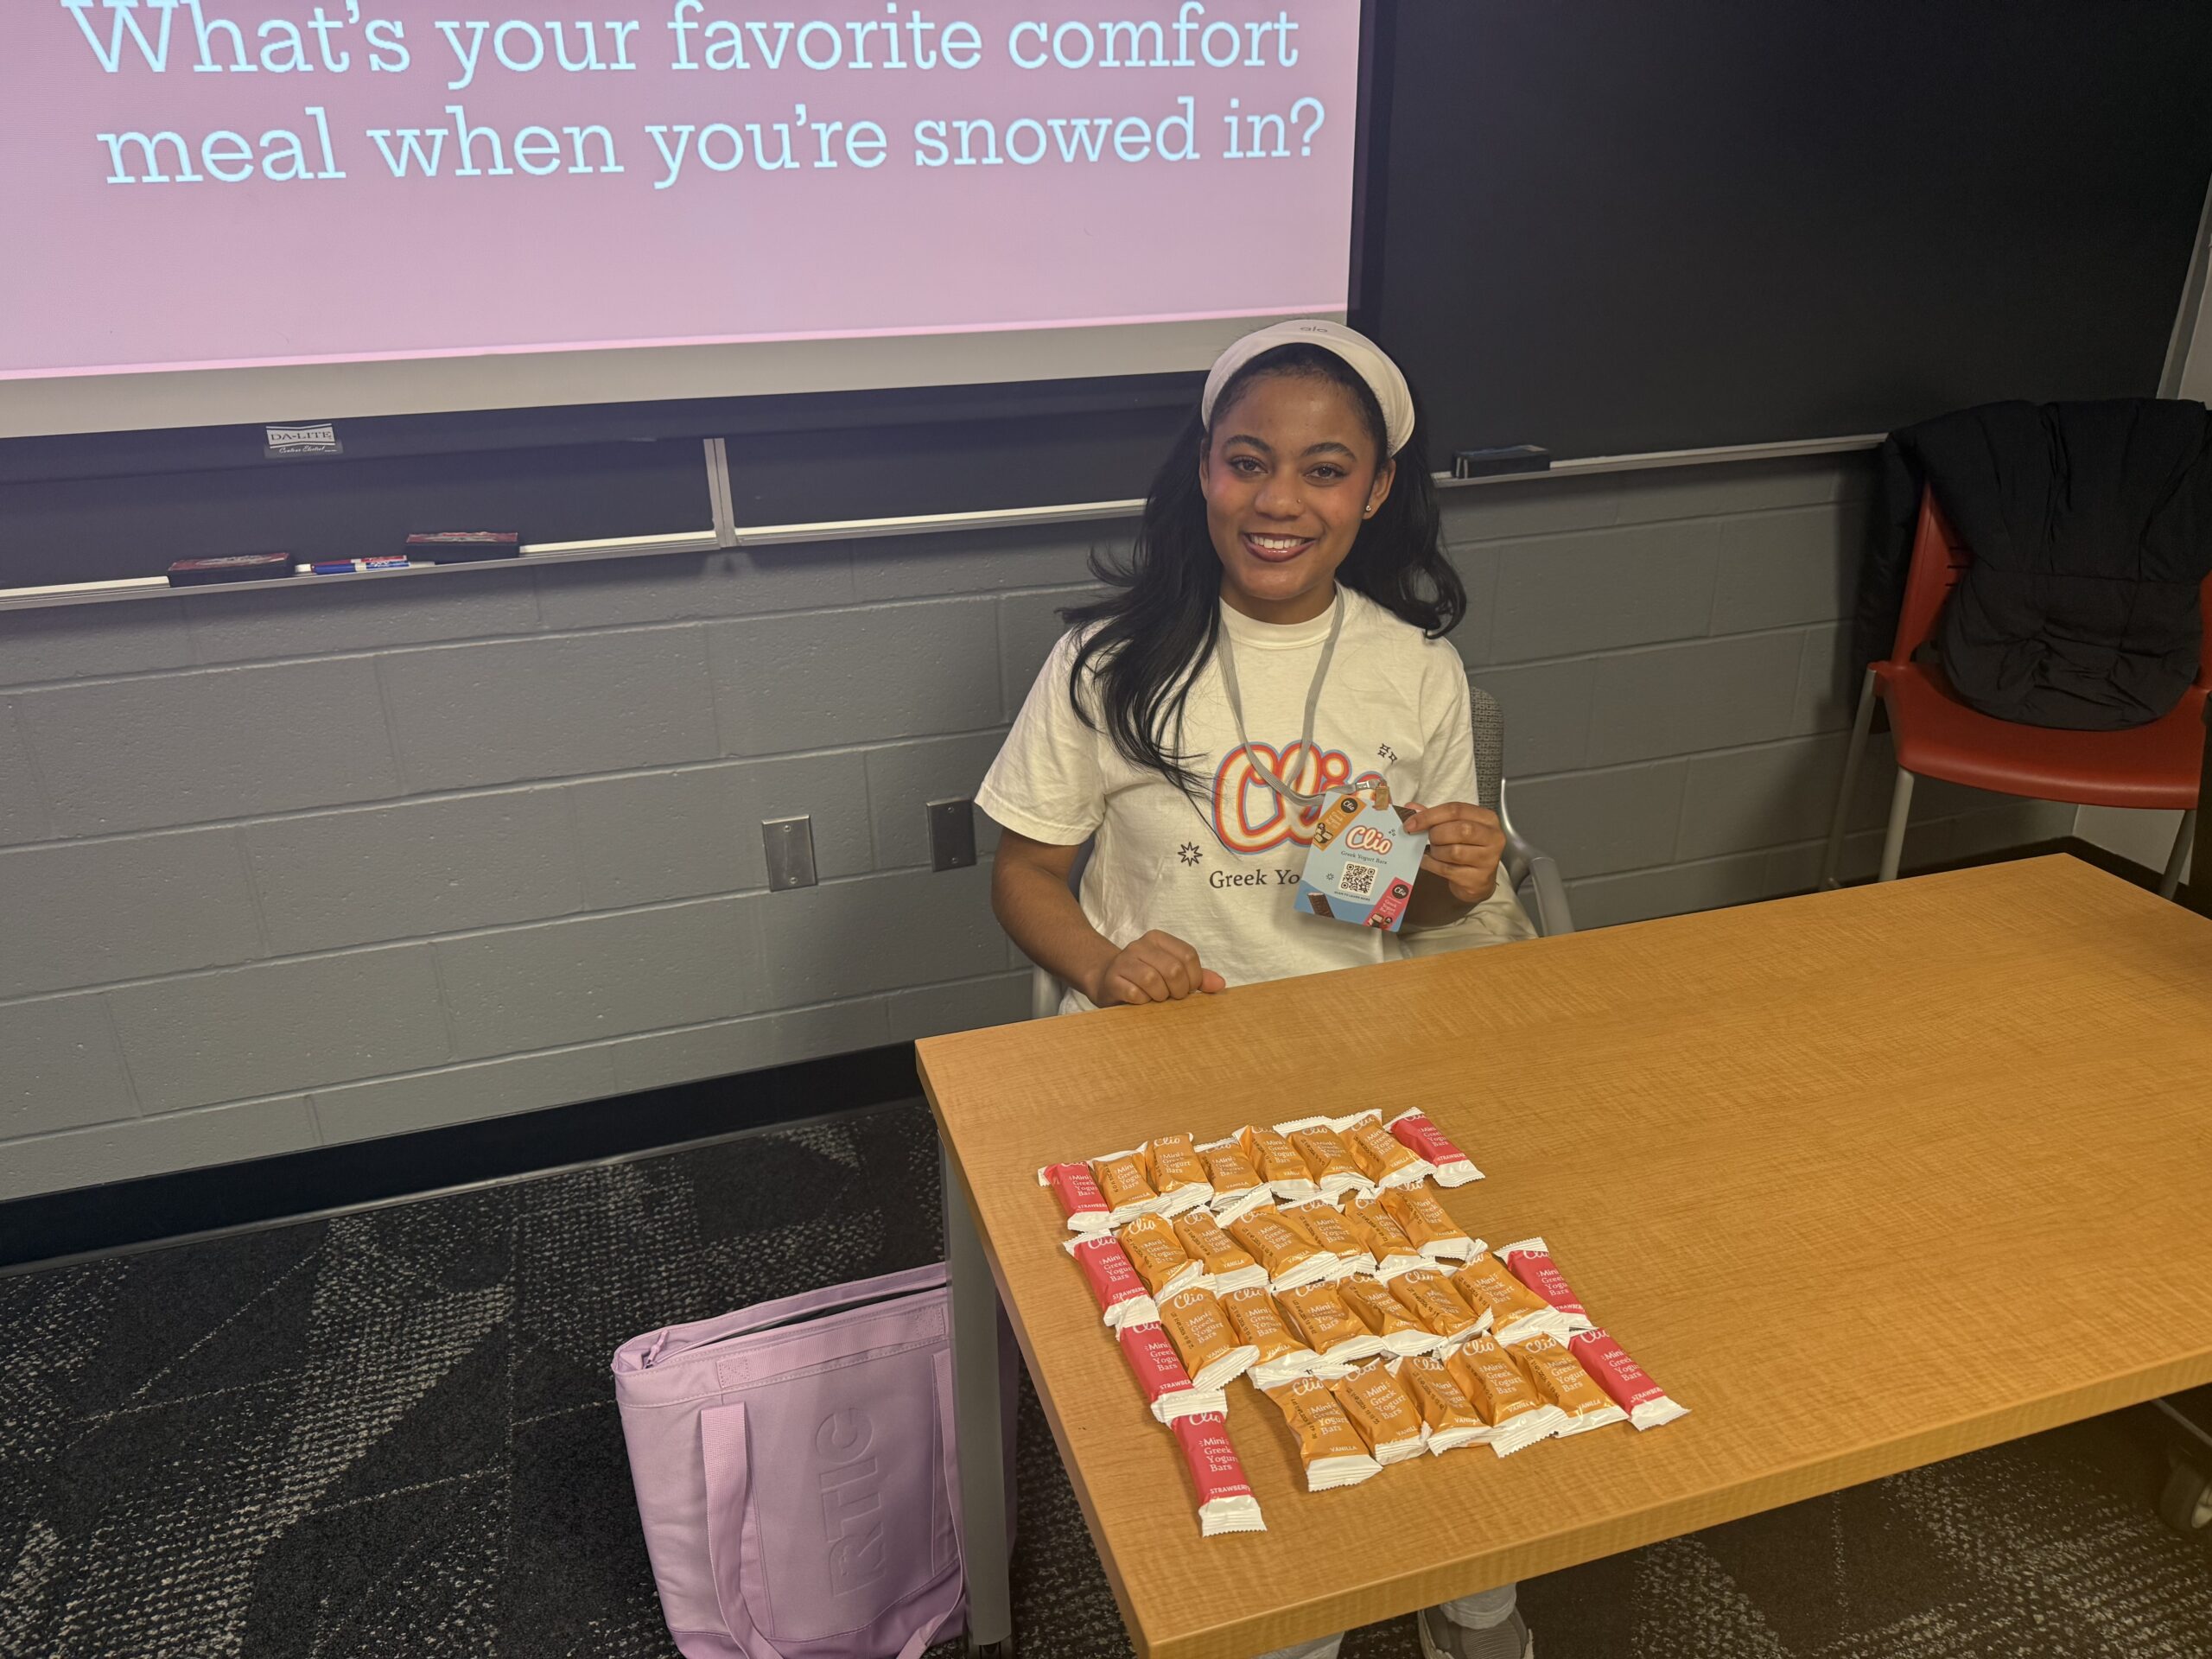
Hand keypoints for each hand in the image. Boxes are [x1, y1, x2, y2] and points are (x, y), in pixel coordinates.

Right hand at [1089, 930, 1226, 1005]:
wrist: (1105, 980)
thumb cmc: (1144, 978)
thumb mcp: (1171, 973)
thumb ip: (1197, 977)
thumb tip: (1220, 984)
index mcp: (1158, 939)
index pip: (1188, 955)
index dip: (1194, 978)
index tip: (1188, 989)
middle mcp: (1140, 945)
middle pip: (1173, 969)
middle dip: (1178, 991)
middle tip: (1173, 998)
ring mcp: (1123, 961)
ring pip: (1153, 980)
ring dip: (1160, 996)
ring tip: (1156, 998)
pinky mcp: (1112, 979)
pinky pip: (1135, 993)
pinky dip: (1143, 1002)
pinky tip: (1140, 1001)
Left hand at [1403, 800, 1504, 905]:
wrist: (1478, 880)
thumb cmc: (1466, 848)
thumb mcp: (1454, 827)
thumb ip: (1434, 816)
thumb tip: (1410, 807)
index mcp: (1487, 818)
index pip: (1456, 809)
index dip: (1429, 815)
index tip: (1410, 824)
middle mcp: (1493, 837)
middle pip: (1459, 830)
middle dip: (1436, 834)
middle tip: (1429, 839)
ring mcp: (1488, 859)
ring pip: (1454, 851)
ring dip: (1435, 851)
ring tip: (1434, 851)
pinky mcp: (1478, 879)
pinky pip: (1447, 869)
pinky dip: (1432, 865)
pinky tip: (1429, 862)